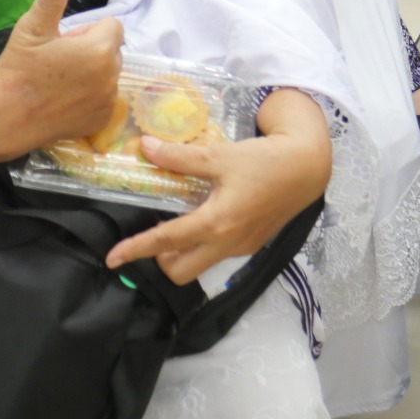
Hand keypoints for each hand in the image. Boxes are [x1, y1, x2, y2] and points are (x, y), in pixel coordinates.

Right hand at [0, 0, 123, 181]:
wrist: (7, 119)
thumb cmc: (19, 70)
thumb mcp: (31, 29)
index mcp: (99, 49)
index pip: (112, 26)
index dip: (86, 30)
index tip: (63, 41)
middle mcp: (112, 75)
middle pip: (111, 50)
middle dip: (91, 50)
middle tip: (58, 60)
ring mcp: (108, 101)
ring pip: (107, 75)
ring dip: (91, 73)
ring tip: (59, 81)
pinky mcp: (101, 120)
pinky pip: (103, 99)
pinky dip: (89, 97)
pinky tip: (64, 100)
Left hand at [106, 88, 331, 283]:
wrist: (307, 169)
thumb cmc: (264, 161)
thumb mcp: (218, 156)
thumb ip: (179, 157)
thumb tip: (144, 147)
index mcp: (216, 224)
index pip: (165, 242)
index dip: (135, 249)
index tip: (112, 259)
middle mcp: (226, 244)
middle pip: (180, 272)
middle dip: (159, 259)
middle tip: (152, 232)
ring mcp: (240, 248)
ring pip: (198, 264)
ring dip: (180, 252)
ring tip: (175, 221)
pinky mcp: (250, 244)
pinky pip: (216, 254)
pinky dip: (200, 243)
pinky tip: (202, 216)